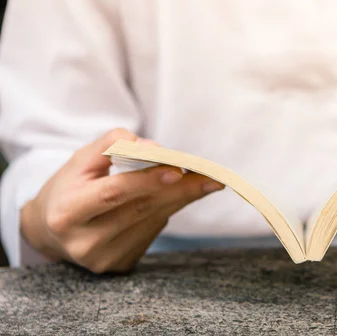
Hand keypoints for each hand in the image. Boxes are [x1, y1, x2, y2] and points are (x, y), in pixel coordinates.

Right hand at [21, 129, 223, 273]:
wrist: (51, 229)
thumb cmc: (69, 187)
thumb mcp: (80, 160)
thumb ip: (112, 145)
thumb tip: (153, 147)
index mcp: (68, 213)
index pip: (114, 193)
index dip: (147, 180)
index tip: (179, 168)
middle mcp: (85, 242)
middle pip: (141, 209)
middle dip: (180, 189)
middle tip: (210, 176)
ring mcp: (103, 258)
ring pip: (153, 221)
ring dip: (179, 198)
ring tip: (201, 181)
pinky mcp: (119, 266)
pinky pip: (153, 233)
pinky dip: (167, 211)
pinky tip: (174, 197)